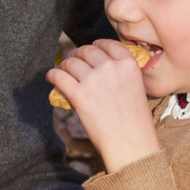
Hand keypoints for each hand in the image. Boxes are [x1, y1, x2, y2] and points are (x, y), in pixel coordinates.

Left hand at [47, 38, 162, 172]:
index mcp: (128, 65)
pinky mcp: (79, 94)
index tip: (91, 49)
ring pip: (71, 62)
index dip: (97, 45)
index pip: (108, 44)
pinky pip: (59, 76)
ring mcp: (93, 80)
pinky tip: (52, 77)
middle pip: (87, 51)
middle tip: (74, 60)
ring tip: (63, 70)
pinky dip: (53, 75)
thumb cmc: (136, 123)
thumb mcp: (137, 89)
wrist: (131, 144)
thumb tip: (101, 70)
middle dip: (78, 54)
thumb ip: (122, 75)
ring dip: (65, 65)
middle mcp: (110, 68)